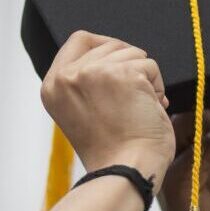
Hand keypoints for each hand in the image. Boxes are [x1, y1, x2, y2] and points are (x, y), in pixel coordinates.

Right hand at [40, 31, 174, 190]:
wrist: (126, 170)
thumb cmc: (111, 148)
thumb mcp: (80, 109)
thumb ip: (84, 81)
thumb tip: (114, 54)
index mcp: (53, 85)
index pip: (80, 40)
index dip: (104, 45)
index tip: (119, 62)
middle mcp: (67, 76)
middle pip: (110, 44)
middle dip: (129, 66)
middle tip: (131, 98)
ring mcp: (93, 72)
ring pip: (132, 53)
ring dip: (144, 78)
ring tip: (138, 107)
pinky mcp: (121, 74)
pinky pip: (150, 65)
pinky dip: (157, 86)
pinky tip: (149, 108)